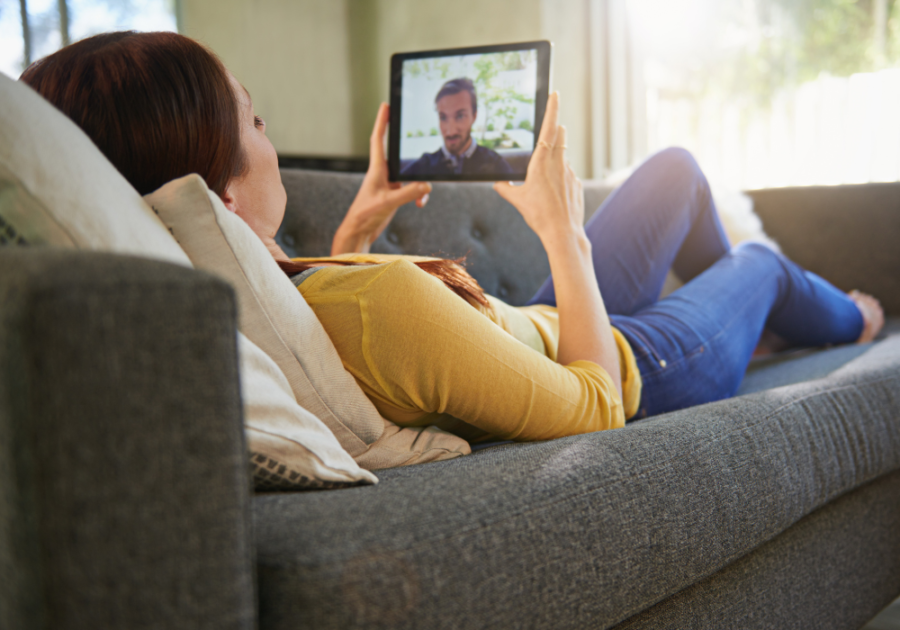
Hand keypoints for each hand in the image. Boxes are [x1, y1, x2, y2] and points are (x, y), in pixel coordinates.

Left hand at [332, 103, 430, 254]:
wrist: (359, 232)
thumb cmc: (365, 215)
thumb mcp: (387, 203)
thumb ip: (408, 193)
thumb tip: (426, 185)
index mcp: (376, 169)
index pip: (378, 139)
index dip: (382, 122)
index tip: (386, 105)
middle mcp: (383, 174)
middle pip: (399, 154)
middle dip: (409, 148)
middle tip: (416, 134)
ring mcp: (390, 185)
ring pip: (411, 175)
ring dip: (420, 185)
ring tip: (421, 199)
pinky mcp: (395, 196)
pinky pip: (413, 190)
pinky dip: (419, 196)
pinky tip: (420, 204)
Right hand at [493, 93, 583, 245]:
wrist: (562, 232)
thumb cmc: (538, 215)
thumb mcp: (517, 200)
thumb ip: (506, 189)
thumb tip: (497, 185)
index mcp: (541, 162)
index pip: (549, 128)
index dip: (552, 109)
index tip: (555, 94)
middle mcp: (558, 163)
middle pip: (560, 136)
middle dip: (556, 128)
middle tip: (553, 126)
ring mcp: (570, 173)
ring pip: (564, 156)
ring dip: (556, 157)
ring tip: (547, 179)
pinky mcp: (577, 184)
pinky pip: (568, 174)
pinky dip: (561, 178)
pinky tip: (555, 195)